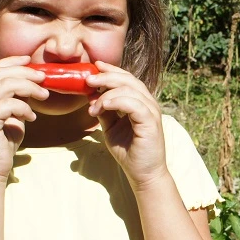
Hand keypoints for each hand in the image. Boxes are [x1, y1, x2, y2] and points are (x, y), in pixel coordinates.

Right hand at [0, 56, 48, 180]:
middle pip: (2, 73)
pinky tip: (32, 117)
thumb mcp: (13, 114)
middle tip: (44, 78)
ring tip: (44, 96)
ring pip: (6, 85)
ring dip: (29, 88)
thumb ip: (18, 97)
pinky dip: (24, 108)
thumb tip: (34, 82)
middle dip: (26, 72)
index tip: (30, 59)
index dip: (12, 60)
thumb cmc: (3, 140)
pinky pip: (9, 104)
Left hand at [86, 61, 166, 185]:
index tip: (95, 66)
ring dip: (107, 92)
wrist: (142, 174)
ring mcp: (151, 112)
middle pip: (129, 80)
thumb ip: (105, 111)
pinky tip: (102, 106)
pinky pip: (134, 104)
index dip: (112, 70)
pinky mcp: (151, 122)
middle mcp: (148, 104)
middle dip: (107, 77)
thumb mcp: (111, 127)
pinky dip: (116, 101)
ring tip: (92, 102)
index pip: (127, 79)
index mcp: (140, 102)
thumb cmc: (129, 151)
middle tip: (88, 79)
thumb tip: (91, 97)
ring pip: (130, 89)